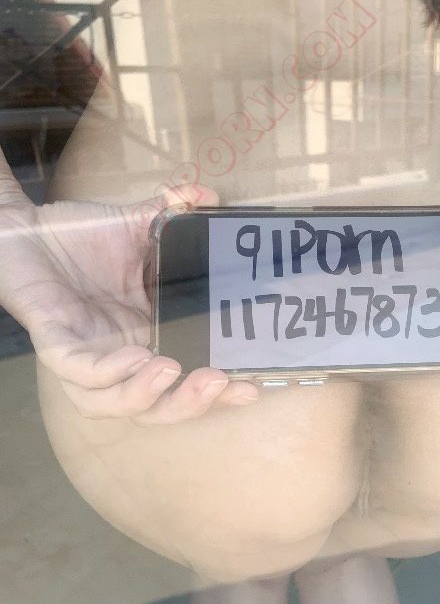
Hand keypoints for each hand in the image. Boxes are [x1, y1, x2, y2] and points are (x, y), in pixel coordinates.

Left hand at [0, 169, 257, 423]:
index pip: (184, 383)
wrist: (20, 226)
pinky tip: (136, 357)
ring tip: (172, 372)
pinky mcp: (53, 339)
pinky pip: (77, 372)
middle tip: (217, 382)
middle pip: (154, 408)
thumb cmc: (78, 238)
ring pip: (112, 404)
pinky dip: (106, 373)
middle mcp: (117, 355)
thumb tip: (207, 195)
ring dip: (145, 397)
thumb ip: (173, 213)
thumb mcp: (136, 226)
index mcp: (146, 337)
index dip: (217, 395)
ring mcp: (85, 352)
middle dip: (188, 404)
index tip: (252, 386)